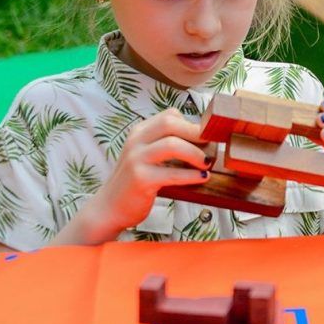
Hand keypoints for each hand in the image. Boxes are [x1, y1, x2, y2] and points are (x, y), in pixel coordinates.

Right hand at [67, 108, 210, 243]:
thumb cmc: (136, 182)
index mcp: (139, 132)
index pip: (169, 115)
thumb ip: (166, 144)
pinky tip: (203, 177)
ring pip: (172, 145)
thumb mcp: (147, 156)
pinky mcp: (140, 179)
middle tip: (213, 145)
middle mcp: (136, 141)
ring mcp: (136, 159)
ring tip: (207, 163)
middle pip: (170, 123)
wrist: (109, 208)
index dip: (192, 124)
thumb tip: (201, 136)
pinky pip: (172, 173)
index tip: (208, 136)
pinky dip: (191, 175)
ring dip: (196, 153)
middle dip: (197, 133)